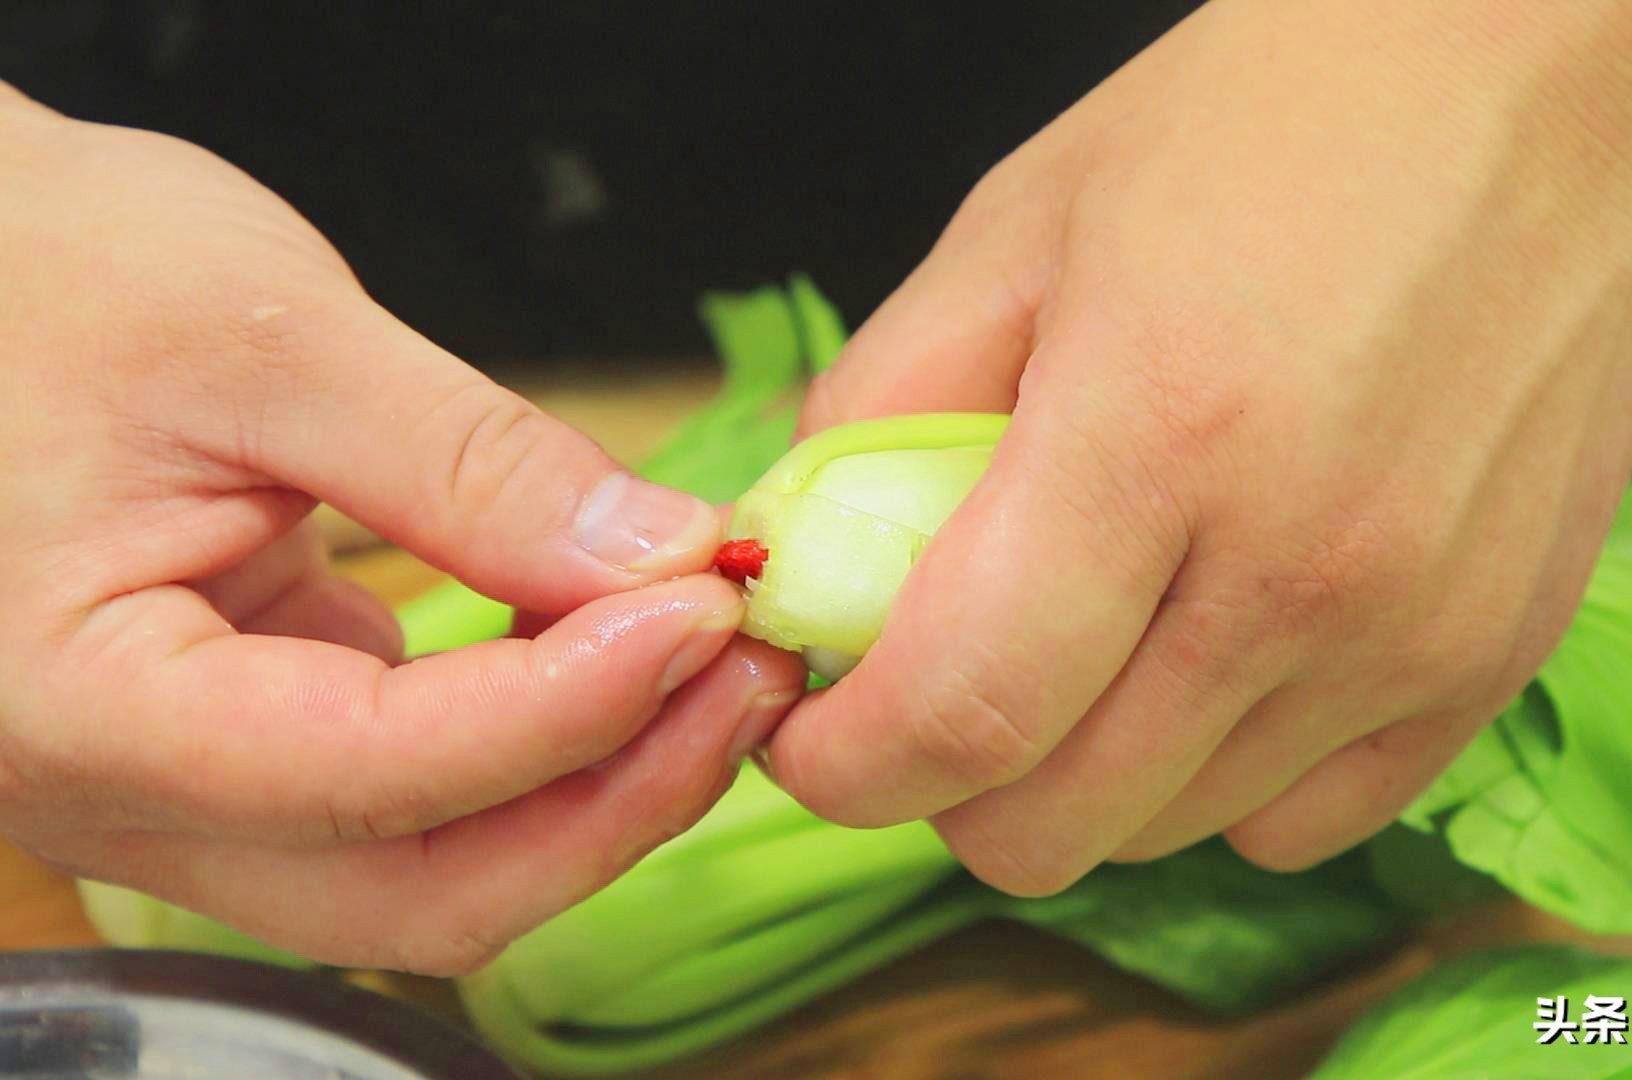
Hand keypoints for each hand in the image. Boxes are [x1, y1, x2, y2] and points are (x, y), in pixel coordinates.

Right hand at [0, 86, 805, 972]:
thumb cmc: (45, 270)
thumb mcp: (265, 336)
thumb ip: (469, 465)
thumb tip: (661, 558)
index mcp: (83, 705)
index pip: (369, 772)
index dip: (568, 707)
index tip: (705, 610)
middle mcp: (125, 793)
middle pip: (420, 891)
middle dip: (615, 796)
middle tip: (749, 670)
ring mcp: (194, 784)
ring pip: (435, 868)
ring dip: (596, 781)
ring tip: (716, 654)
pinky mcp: (257, 739)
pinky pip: (423, 796)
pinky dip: (543, 738)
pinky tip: (622, 641)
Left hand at [764, 0, 1631, 891]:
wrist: (1552, 75)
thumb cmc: (1286, 113)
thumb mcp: (1028, 220)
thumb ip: (886, 402)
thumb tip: (807, 549)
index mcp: (1156, 435)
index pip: (958, 715)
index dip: (846, 767)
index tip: (812, 737)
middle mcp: (1299, 569)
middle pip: (1055, 823)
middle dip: (947, 781)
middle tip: (942, 677)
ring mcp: (1414, 633)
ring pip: (1168, 832)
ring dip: (1085, 774)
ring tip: (1094, 636)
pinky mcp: (1498, 657)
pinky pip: (1303, 822)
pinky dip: (1220, 780)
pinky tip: (1213, 662)